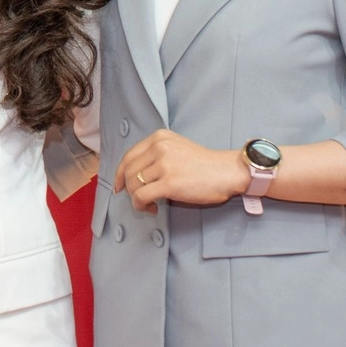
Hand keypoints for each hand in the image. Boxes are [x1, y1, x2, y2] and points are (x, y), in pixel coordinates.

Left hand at [114, 129, 248, 211]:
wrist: (227, 172)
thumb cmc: (205, 165)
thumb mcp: (177, 148)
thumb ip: (156, 155)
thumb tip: (134, 175)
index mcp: (159, 138)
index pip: (129, 156)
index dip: (120, 173)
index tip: (119, 186)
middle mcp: (159, 148)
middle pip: (128, 172)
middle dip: (129, 189)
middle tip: (139, 199)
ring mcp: (164, 164)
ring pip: (133, 185)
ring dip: (137, 199)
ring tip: (149, 204)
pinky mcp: (169, 183)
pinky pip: (142, 196)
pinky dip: (142, 206)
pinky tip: (153, 208)